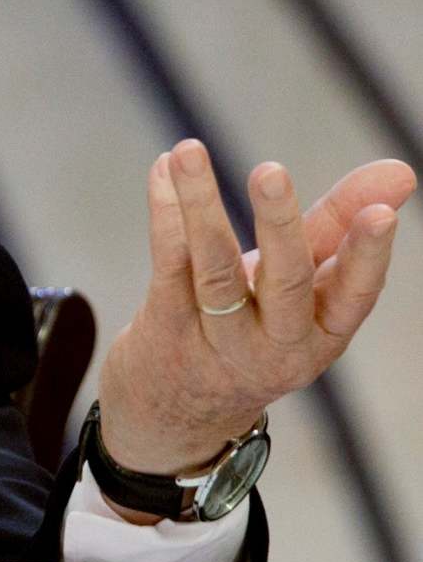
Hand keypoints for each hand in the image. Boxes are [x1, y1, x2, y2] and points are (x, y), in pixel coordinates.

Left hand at [98, 138, 413, 479]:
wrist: (176, 409)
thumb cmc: (254, 328)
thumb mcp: (305, 289)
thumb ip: (342, 228)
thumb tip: (401, 171)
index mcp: (321, 334)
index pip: (353, 296)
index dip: (367, 256)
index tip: (381, 213)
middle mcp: (273, 344)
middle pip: (282, 283)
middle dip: (280, 225)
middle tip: (270, 170)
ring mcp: (217, 339)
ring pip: (213, 269)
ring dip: (198, 206)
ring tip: (188, 152)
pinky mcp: (165, 326)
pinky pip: (169, 263)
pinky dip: (165, 212)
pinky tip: (162, 169)